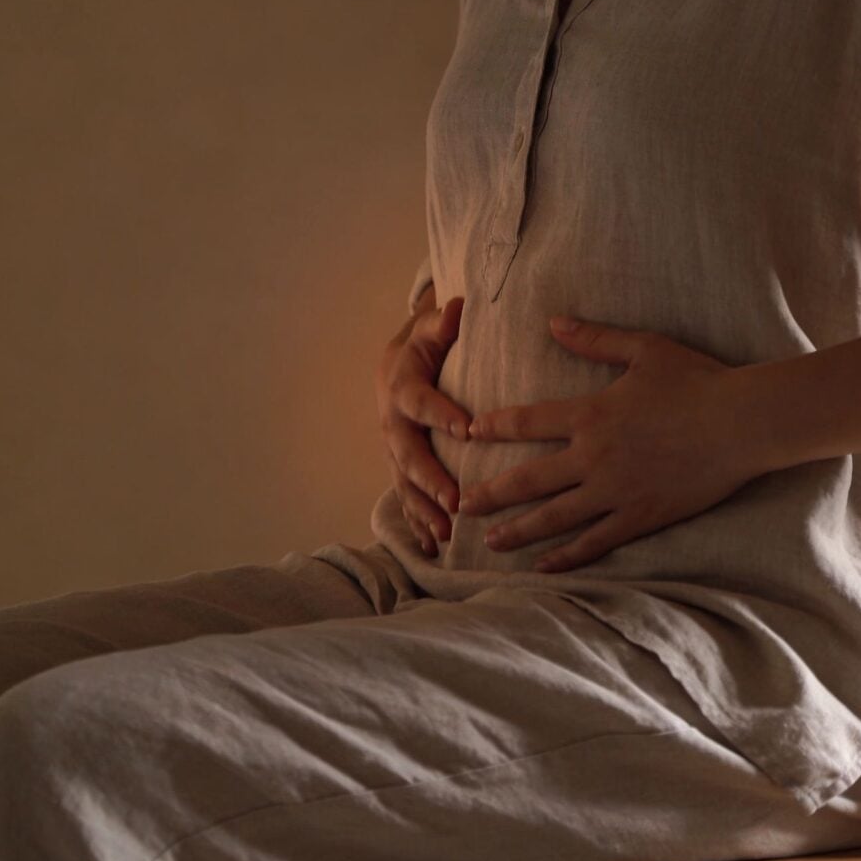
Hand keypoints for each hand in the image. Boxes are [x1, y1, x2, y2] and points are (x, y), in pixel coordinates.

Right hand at [377, 294, 474, 557]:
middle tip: (454, 501)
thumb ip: (444, 321)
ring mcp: (394, 449)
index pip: (420, 401)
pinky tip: (430, 552)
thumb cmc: (426, 342)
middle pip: (407, 453)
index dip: (441, 414)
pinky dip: (416, 525)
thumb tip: (457, 308)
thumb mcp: (432, 326)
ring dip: (423, 511)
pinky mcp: (400, 468)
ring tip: (444, 537)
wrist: (397, 361)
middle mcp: (393, 421)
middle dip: (430, 479)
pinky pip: (406, 499)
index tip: (468, 432)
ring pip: (404, 483)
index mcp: (403, 385)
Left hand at [457, 314, 770, 571]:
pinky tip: (544, 566)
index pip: (528, 422)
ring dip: (518, 530)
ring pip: (554, 518)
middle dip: (490, 494)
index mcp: (592, 414)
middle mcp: (594, 457)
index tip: (469, 432)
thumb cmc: (698, 380)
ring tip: (488, 541)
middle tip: (459, 505)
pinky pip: (595, 542)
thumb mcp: (644, 348)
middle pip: (529, 480)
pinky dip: (566, 556)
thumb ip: (594, 339)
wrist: (742, 423)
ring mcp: (616, 492)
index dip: (495, 426)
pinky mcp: (640, 517)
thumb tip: (553, 321)